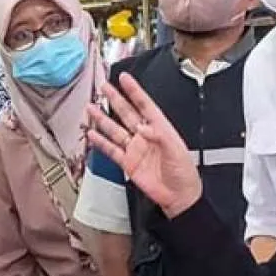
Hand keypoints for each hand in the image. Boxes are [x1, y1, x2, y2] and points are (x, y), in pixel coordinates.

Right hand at [87, 74, 202, 217]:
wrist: (179, 196)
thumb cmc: (184, 173)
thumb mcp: (176, 150)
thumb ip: (159, 136)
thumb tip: (143, 127)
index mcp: (160, 129)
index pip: (145, 105)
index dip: (134, 91)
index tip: (125, 78)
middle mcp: (146, 136)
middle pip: (127, 113)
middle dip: (115, 99)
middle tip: (104, 87)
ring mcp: (136, 149)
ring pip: (116, 130)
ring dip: (103, 119)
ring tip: (92, 108)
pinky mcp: (129, 163)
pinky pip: (112, 150)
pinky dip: (101, 142)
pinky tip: (92, 134)